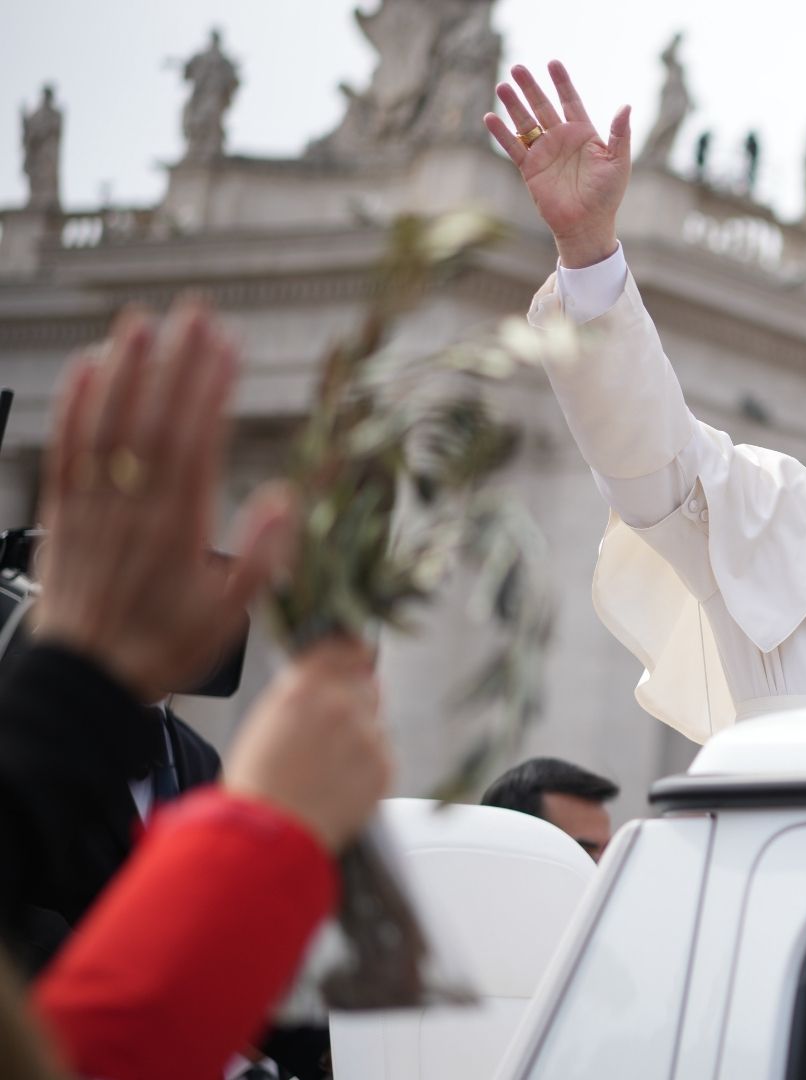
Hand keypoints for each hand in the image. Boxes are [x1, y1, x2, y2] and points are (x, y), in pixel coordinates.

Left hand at [33, 299, 292, 701]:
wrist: (85, 680)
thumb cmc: (163, 646)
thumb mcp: (229, 613)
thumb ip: (260, 556)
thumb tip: (283, 498)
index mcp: (177, 525)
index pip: (196, 440)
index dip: (212, 389)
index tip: (228, 347)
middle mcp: (131, 505)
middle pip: (154, 418)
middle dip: (176, 361)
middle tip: (194, 313)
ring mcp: (91, 504)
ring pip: (108, 423)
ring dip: (126, 369)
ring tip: (143, 323)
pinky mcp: (60, 511)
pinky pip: (64, 449)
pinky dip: (75, 405)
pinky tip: (87, 370)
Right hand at [223, 638, 390, 850]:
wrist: (271, 834)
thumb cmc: (258, 784)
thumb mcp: (265, 721)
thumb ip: (300, 691)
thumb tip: (326, 674)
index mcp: (303, 689)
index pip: (343, 648)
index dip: (352, 651)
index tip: (359, 653)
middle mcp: (339, 705)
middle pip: (365, 683)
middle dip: (355, 700)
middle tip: (333, 730)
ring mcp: (367, 735)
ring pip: (375, 721)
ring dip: (361, 735)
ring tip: (327, 768)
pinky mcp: (384, 765)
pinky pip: (383, 754)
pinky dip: (368, 765)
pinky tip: (339, 783)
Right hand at [483, 60, 630, 267]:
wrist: (588, 225)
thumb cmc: (607, 195)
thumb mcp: (619, 162)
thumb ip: (620, 134)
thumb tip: (626, 106)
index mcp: (583, 134)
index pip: (571, 101)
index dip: (562, 83)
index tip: (553, 63)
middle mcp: (561, 139)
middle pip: (542, 106)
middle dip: (530, 87)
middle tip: (518, 67)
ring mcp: (544, 152)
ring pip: (525, 122)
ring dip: (513, 105)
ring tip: (502, 86)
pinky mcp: (530, 168)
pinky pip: (514, 147)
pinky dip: (502, 133)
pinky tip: (490, 118)